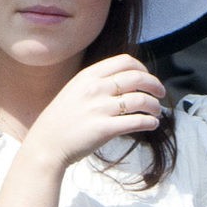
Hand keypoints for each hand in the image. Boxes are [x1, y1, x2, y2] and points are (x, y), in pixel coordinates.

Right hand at [28, 54, 165, 172]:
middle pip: (137, 77)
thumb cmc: (60, 121)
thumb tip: (124, 82)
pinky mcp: (105, 129)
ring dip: (154, 105)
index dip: (142, 68)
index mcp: (89, 76)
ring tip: (156, 112)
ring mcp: (100, 108)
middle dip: (154, 84)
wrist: (46, 145)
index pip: (125, 61)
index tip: (148, 77)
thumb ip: (96, 83)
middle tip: (160, 93)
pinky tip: (152, 124)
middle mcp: (95, 88)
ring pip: (140, 99)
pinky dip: (149, 121)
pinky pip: (137, 121)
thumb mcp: (74, 91)